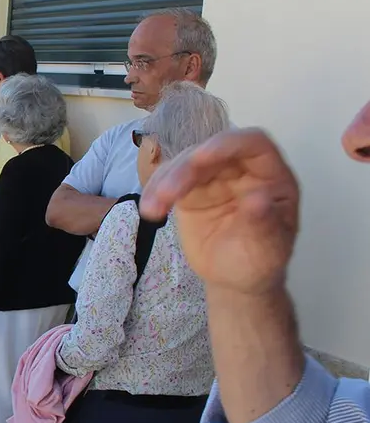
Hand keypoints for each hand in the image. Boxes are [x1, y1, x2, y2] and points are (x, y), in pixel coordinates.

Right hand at [140, 128, 298, 295]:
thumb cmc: (260, 262)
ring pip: (184, 163)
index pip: (253, 144)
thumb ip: (264, 223)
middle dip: (185, 168)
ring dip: (164, 181)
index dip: (228, 144)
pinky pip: (168, 180)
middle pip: (211, 152)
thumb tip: (257, 198)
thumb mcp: (268, 248)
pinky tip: (150, 210)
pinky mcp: (189, 190)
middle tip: (167, 193)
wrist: (235, 278)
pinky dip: (155, 192)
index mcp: (271, 176)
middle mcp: (241, 170)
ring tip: (153, 208)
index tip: (202, 156)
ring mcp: (213, 178)